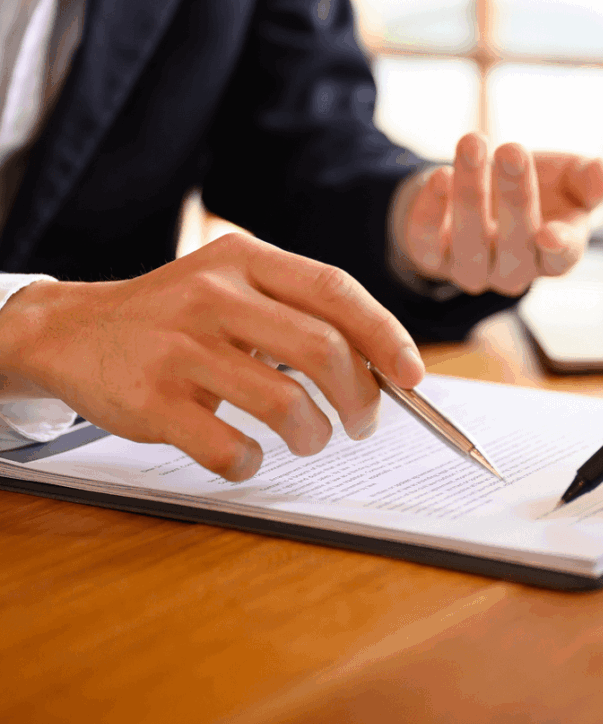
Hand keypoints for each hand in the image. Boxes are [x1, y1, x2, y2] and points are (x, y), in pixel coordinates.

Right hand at [0, 235, 424, 480]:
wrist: (69, 331)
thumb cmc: (176, 316)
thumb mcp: (233, 286)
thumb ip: (299, 311)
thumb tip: (385, 365)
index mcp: (245, 260)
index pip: (336, 291)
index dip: (385, 336)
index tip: (413, 375)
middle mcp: (212, 296)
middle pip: (322, 349)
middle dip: (361, 396)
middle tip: (364, 423)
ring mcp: (179, 348)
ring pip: (284, 403)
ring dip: (314, 435)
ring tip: (311, 440)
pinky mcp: (151, 400)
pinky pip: (228, 447)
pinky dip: (251, 463)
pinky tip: (248, 457)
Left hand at [395, 133, 602, 295]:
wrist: (483, 184)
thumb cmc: (539, 185)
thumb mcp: (571, 175)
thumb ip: (594, 178)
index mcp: (556, 253)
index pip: (562, 259)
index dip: (558, 248)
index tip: (551, 231)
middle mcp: (515, 270)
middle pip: (516, 247)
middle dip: (515, 198)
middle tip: (513, 149)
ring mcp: (472, 269)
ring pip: (470, 244)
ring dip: (470, 194)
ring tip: (473, 144)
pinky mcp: (432, 257)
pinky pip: (426, 244)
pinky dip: (430, 212)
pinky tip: (439, 176)